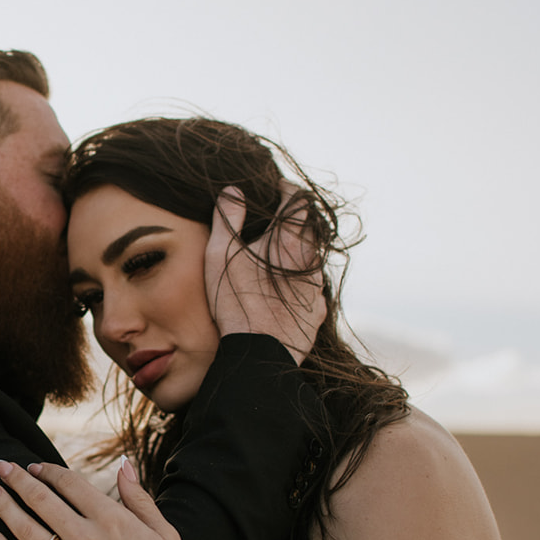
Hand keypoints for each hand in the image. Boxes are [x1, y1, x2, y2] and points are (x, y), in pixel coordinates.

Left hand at [0, 457, 218, 539]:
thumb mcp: (165, 535)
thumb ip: (139, 498)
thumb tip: (123, 464)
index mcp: (113, 520)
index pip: (69, 484)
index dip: (48, 471)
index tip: (34, 466)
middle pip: (41, 500)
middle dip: (16, 479)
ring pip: (26, 530)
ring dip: (2, 506)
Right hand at [205, 181, 325, 363]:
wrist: (258, 353)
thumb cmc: (236, 301)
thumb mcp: (222, 254)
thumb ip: (228, 218)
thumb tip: (233, 190)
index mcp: (291, 241)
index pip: (299, 201)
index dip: (288, 190)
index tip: (279, 187)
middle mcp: (311, 261)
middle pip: (310, 229)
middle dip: (295, 221)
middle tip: (277, 220)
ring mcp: (317, 288)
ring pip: (312, 260)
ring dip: (298, 254)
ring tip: (278, 258)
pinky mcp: (317, 312)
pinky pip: (313, 289)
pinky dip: (301, 282)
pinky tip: (286, 290)